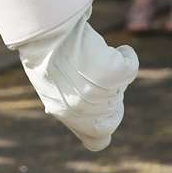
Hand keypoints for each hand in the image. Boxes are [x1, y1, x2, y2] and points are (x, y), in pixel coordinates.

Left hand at [17, 6, 138, 151]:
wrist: (44, 31)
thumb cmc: (41, 50)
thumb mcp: (49, 82)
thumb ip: (68, 97)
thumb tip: (86, 100)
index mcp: (63, 113)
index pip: (95, 141)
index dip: (103, 128)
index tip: (102, 116)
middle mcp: (84, 111)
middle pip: (112, 113)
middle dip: (109, 96)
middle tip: (97, 74)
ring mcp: (101, 95)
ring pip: (119, 86)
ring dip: (109, 69)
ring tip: (90, 52)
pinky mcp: (115, 76)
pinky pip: (130, 66)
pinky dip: (127, 55)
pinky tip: (120, 48)